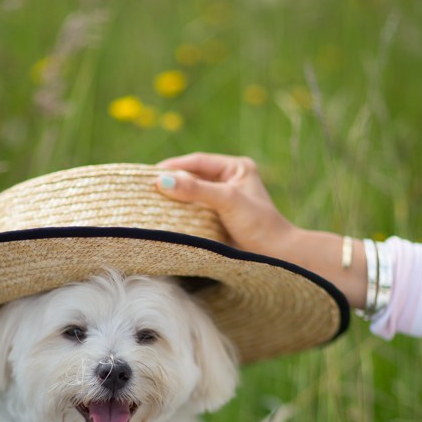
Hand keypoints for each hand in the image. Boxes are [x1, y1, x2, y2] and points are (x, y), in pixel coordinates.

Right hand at [156, 151, 366, 308]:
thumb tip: (161, 181)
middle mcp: (229, 183)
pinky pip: (193, 215)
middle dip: (170, 183)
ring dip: (173, 201)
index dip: (173, 167)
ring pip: (191, 197)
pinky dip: (179, 217)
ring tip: (148, 204)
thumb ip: (196, 190)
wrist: (278, 258)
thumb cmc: (259, 226)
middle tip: (143, 189)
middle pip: (192, 178)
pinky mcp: (218, 223)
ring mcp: (223, 204)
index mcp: (236, 169)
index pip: (198, 162)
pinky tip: (163, 220)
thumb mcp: (228, 201)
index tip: (149, 175)